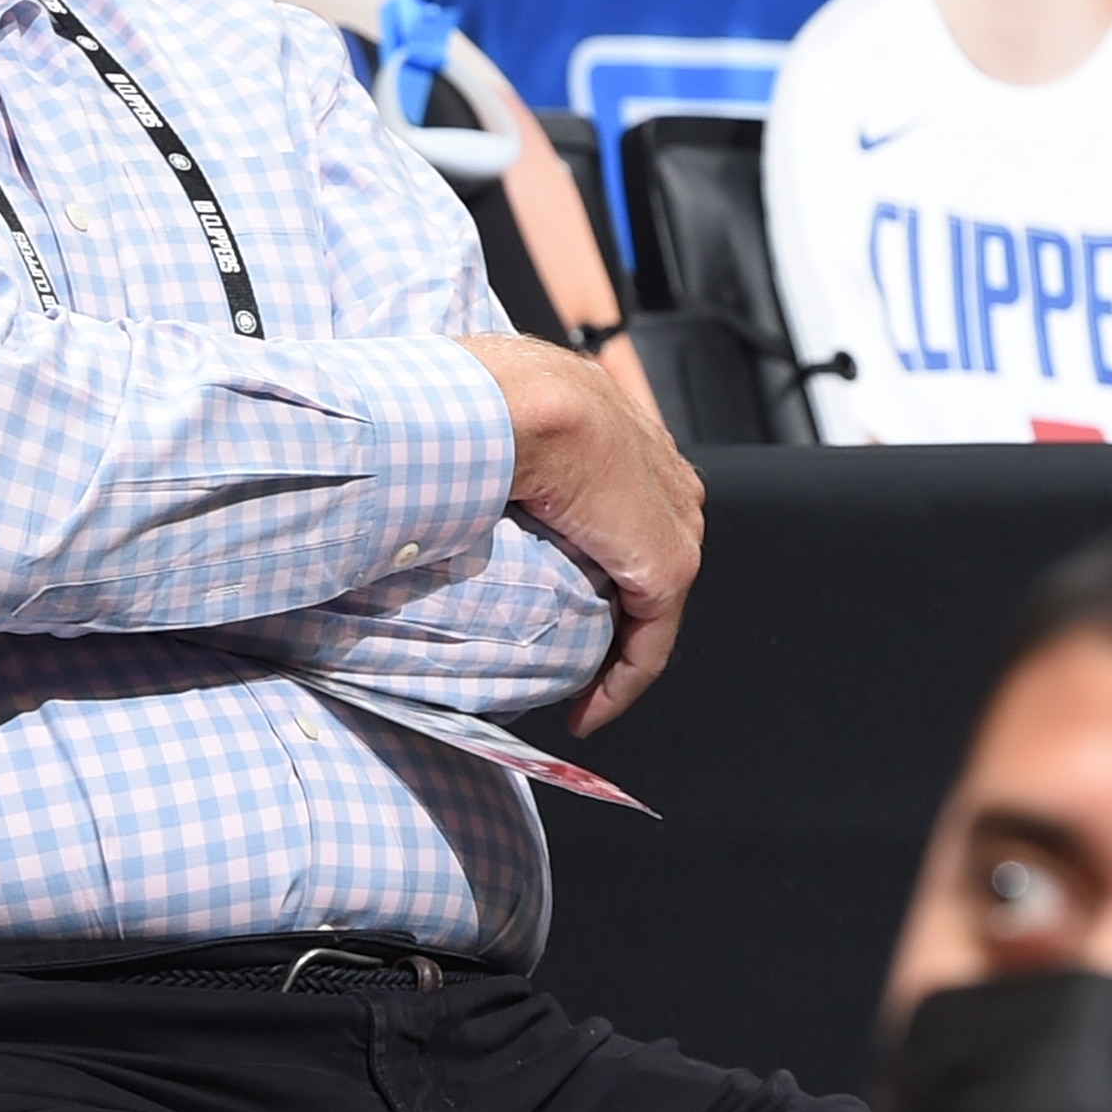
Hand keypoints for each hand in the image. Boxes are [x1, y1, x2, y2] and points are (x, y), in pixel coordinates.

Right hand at [456, 333, 704, 735]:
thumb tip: (439, 465)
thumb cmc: (480, 398)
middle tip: (564, 658)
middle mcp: (658, 469)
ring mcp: (672, 517)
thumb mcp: (492, 415)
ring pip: (649, 602)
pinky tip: (590, 713)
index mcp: (618, 428)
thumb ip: (493, 442)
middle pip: (640, 551)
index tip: (555, 594)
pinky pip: (651, 641)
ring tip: (575, 696)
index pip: (619, 502)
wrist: (510, 404)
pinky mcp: (668, 564)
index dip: (590, 554)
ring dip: (613, 653)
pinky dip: (621, 683)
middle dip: (609, 607)